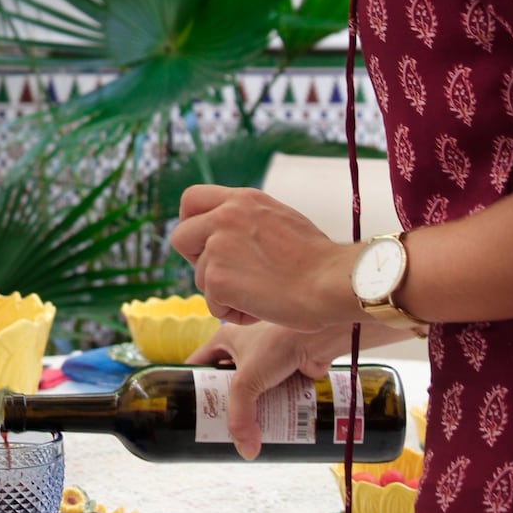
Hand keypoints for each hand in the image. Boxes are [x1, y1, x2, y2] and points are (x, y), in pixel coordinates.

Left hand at [172, 184, 351, 328]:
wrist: (332, 282)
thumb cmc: (318, 260)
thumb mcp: (278, 219)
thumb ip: (247, 221)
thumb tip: (227, 235)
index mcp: (241, 200)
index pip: (190, 199)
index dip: (191, 223)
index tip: (204, 243)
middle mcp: (224, 216)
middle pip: (180, 238)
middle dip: (197, 261)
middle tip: (227, 276)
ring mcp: (217, 247)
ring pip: (200, 278)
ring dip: (225, 293)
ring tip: (262, 295)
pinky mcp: (217, 279)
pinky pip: (213, 304)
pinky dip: (235, 313)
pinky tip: (262, 308)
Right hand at [186, 321, 349, 459]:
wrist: (319, 338)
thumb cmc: (278, 344)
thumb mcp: (247, 380)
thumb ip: (241, 416)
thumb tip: (246, 450)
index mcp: (225, 339)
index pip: (199, 364)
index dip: (190, 384)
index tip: (186, 407)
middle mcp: (244, 347)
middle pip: (225, 382)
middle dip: (223, 404)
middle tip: (217, 428)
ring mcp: (266, 360)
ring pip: (251, 391)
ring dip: (249, 410)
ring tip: (243, 432)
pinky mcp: (286, 371)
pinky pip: (272, 395)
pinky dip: (270, 408)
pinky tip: (268, 425)